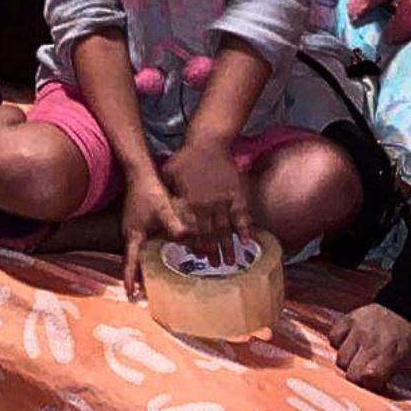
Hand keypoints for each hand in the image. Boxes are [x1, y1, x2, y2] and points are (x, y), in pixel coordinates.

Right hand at [121, 172, 188, 299]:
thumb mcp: (163, 209)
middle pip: (130, 262)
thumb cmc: (149, 192)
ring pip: (135, 255)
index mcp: (133, 235)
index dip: (130, 279)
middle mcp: (129, 235)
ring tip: (146, 283)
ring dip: (139, 268)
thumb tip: (187, 238)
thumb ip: (175, 225)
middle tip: (140, 295)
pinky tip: (154, 260)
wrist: (139, 174)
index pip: (130, 262)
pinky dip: (143, 257)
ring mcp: (132, 230)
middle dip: (134, 279)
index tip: (130, 295)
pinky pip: (139, 247)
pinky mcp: (136, 225)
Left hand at [161, 142, 251, 262]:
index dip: (194, 245)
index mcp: (190, 202)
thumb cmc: (185, 159)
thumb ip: (168, 195)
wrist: (209, 143)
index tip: (196, 258)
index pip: (192, 230)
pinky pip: (242, 215)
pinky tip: (249, 243)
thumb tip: (161, 210)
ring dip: (228, 247)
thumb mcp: (168, 176)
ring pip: (226, 228)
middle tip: (215, 267)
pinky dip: (245, 229)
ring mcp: (224, 200)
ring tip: (231, 263)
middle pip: (210, 234)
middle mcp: (207, 205)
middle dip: (212, 252)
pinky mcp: (236, 194)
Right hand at [329, 304, 410, 391]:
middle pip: (350, 372)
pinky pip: (333, 337)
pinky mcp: (347, 319)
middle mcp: (369, 341)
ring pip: (340, 357)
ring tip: (361, 359)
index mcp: (389, 353)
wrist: (409, 306)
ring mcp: (356, 329)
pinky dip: (339, 343)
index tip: (380, 384)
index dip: (372, 385)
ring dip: (349, 362)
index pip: (367, 377)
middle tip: (369, 373)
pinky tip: (352, 344)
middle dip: (358, 377)